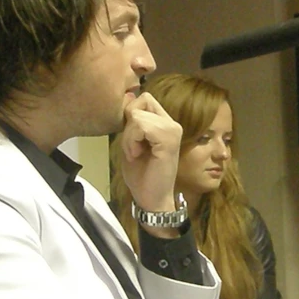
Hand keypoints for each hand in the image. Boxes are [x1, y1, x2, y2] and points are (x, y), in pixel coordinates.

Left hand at [118, 93, 180, 235]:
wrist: (151, 199)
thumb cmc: (141, 175)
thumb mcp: (131, 142)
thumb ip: (131, 123)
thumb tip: (126, 99)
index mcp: (165, 123)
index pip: (145, 99)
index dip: (131, 115)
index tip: (132, 140)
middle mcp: (172, 124)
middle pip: (142, 101)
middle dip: (129, 124)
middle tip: (133, 147)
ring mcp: (172, 130)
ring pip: (138, 115)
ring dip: (129, 136)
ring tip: (135, 153)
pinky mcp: (168, 140)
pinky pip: (141, 126)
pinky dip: (132, 141)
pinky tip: (137, 155)